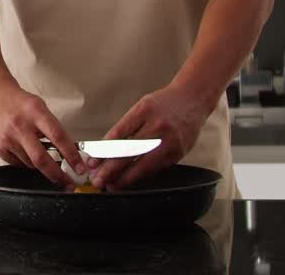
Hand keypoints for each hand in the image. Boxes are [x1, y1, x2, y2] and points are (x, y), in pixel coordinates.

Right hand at [0, 84, 85, 186]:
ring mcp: (7, 138)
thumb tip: (69, 151)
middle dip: (57, 174)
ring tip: (42, 156)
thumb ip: (53, 127)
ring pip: (30, 163)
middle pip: (41, 158)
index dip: (71, 155)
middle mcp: (20, 126)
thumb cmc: (20, 102)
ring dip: (41, 165)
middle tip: (67, 182)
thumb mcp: (40, 107)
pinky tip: (25, 150)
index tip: (79, 168)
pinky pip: (18, 163)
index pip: (57, 137)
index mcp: (35, 113)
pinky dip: (26, 161)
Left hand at [88, 83, 213, 190]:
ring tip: (112, 185)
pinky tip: (131, 181)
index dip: (104, 151)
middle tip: (98, 180)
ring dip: (126, 178)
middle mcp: (158, 125)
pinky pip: (157, 168)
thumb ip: (125, 128)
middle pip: (130, 151)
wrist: (192, 99)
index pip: (119, 133)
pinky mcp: (178, 152)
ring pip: (144, 164)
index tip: (92, 163)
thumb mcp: (140, 108)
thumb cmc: (162, 104)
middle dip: (111, 169)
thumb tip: (104, 150)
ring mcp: (170, 141)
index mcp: (144, 110)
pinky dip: (142, 175)